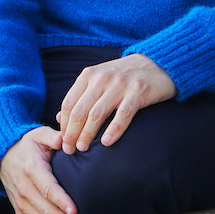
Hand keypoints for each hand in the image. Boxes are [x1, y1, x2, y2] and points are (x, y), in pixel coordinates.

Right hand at [0, 127, 88, 213]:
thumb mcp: (38, 134)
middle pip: (47, 213)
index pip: (47, 189)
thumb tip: (66, 138)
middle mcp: (25, 190)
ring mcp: (21, 204)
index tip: (76, 212)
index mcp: (32, 170)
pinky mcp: (21, 212)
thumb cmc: (27, 145)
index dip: (61, 201)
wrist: (2, 156)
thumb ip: (53, 136)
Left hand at [58, 53, 175, 153]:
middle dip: (72, 133)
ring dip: (87, 134)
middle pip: (79, 111)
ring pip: (97, 114)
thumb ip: (80, 97)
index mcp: (89, 75)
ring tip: (83, 149)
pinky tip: (106, 143)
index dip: (64, 125)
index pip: (69, 103)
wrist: (155, 63)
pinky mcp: (138, 92)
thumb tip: (59, 118)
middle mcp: (102, 78)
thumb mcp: (98, 81)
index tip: (63, 141)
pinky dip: (113, 130)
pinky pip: (123, 114)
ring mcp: (120, 84)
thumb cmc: (123, 77)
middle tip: (70, 150)